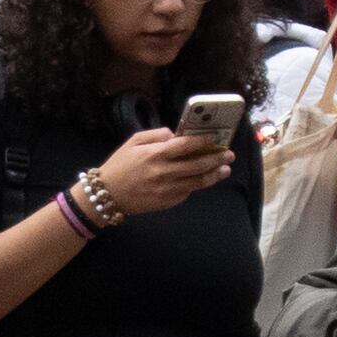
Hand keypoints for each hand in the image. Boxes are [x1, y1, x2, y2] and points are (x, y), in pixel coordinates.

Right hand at [92, 126, 228, 216]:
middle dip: (216, 158)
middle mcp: (163, 172)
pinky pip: (187, 192)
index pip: (185, 145)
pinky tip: (204, 179)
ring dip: (214, 175)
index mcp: (155, 154)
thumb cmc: (120, 165)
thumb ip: (156, 135)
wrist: (107, 194)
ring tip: (225, 169)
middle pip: (197, 164)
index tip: (215, 138)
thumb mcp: (133, 142)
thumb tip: (176, 134)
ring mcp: (167, 189)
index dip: (203, 141)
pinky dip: (196, 185)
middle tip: (229, 154)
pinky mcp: (167, 202)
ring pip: (197, 182)